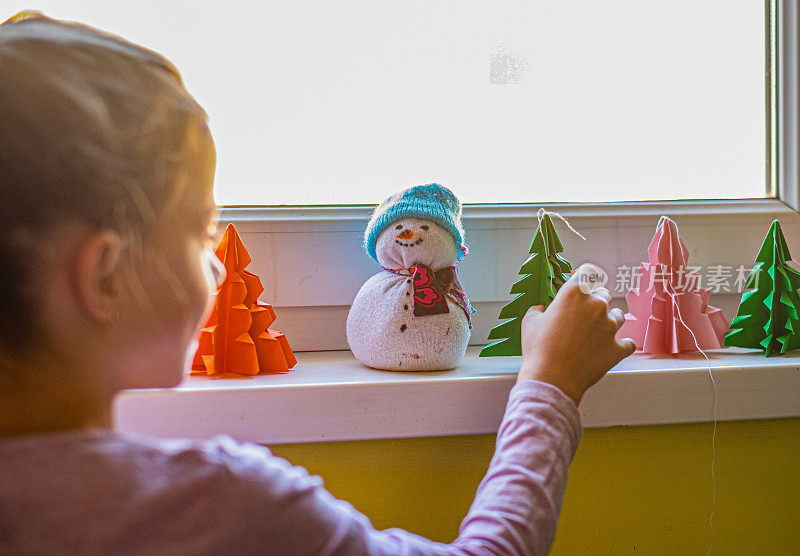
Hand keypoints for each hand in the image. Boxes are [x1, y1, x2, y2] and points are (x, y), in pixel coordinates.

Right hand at [517, 263, 635, 406]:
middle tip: (584, 315)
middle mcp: (596, 305)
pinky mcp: (617, 348)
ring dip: (609, 321)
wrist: (552, 379)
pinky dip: (620, 346)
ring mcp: (609, 327)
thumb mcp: (530, 322)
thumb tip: (542, 310)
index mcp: (574, 293)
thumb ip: (539, 310)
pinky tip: (611, 349)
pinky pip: (627, 343)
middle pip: (604, 294)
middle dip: (595, 302)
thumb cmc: (539, 350)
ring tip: (597, 333)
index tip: (582, 284)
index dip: (584, 278)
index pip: (587, 273)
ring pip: (618, 316)